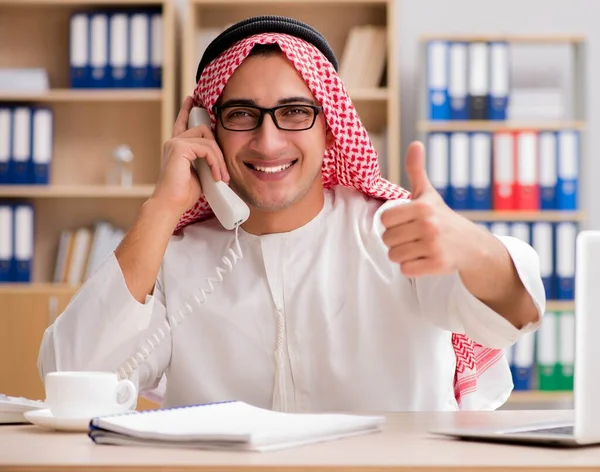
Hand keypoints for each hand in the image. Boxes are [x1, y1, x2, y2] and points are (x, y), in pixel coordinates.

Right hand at [151, 96, 229, 216]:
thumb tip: (218, 159)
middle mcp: (174, 142)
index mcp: (177, 148)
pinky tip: (216, 176)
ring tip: (221, 177)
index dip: (188, 110)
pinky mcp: (179, 147)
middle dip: (218, 150)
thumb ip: (205, 161)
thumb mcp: (199, 174)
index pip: (183, 123)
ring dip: (219, 159)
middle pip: (203, 129)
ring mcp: (175, 143)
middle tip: (223, 173)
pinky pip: (206, 148)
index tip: (193, 99)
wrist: (171, 204)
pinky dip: (215, 162)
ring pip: (208, 139)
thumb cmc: (183, 194)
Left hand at [380, 141, 482, 276]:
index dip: (392, 223)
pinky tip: (424, 259)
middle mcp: (428, 226)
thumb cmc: (443, 218)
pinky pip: (405, 270)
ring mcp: (433, 246)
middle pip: (387, 239)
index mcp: (422, 207)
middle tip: (413, 237)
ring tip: (418, 248)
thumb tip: (415, 144)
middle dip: (396, 240)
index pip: (384, 219)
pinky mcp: (437, 265)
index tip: (406, 222)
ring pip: (394, 256)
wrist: (472, 245)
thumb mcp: (429, 194)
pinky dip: (411, 267)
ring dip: (402, 255)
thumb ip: (416, 170)